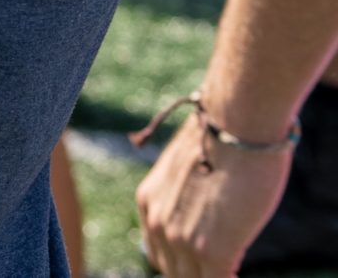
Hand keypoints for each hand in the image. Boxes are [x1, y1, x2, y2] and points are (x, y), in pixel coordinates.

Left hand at [137, 112, 291, 276]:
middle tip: (218, 269)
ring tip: (229, 270)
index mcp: (148, 202)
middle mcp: (157, 223)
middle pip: (173, 271)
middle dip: (196, 273)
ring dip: (211, 276)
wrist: (235, 123)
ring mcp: (183, 240)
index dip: (183, 261)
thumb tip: (206, 208)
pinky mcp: (213, 252)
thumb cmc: (222, 138)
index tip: (201, 262)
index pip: (159, 251)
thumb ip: (186, 196)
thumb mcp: (189, 170)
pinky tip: (238, 275)